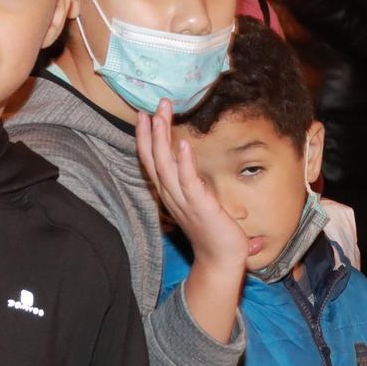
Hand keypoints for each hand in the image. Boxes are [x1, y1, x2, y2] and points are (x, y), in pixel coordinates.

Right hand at [137, 99, 243, 263]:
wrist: (221, 260)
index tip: (145, 116)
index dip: (146, 138)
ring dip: (162, 139)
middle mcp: (171, 195)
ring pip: (166, 166)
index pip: (152, 162)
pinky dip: (185, 163)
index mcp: (170, 193)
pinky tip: (184, 144)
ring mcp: (184, 201)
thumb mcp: (198, 201)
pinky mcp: (200, 206)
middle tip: (153, 106)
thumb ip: (193, 184)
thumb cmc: (213, 230)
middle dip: (152, 131)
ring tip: (161, 115)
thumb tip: (193, 163)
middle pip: (154, 159)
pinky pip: (188, 182)